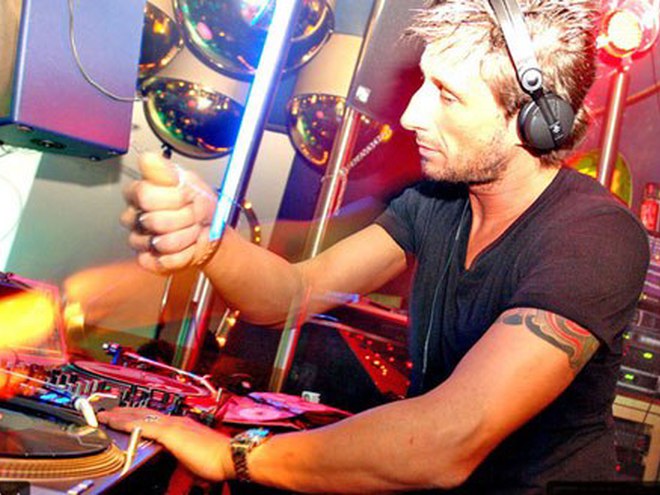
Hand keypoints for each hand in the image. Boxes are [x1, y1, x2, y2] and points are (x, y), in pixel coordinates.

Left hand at [98, 407, 233, 481]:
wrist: (229, 456)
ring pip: (139, 416)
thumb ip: (181, 453)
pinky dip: (125, 422)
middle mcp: (176, 421)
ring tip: (104, 415)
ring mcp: (172, 425)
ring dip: (120, 415)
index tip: (125, 415)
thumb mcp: (194, 455)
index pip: (155, 418)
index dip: (138, 415)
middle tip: (107, 410)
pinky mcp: (169, 433)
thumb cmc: (218, 459)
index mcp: (182, 425)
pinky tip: (114, 422)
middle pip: (144, 412)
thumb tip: (177, 459)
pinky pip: (141, 425)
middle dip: (124, 411)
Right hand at [120, 153, 218, 272]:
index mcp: (140, 193)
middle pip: (154, 221)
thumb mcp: (189, 181)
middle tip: (192, 215)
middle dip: (183, 219)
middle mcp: (134, 217)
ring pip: (161, 243)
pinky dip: (183, 255)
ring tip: (191, 230)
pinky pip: (163, 261)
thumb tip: (147, 158)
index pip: (145, 195)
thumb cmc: (198, 205)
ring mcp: (139, 240)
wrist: (211, 230)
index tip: (186, 196)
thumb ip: (167, 172)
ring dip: (186, 237)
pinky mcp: (148, 260)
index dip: (172, 198)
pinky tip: (187, 247)